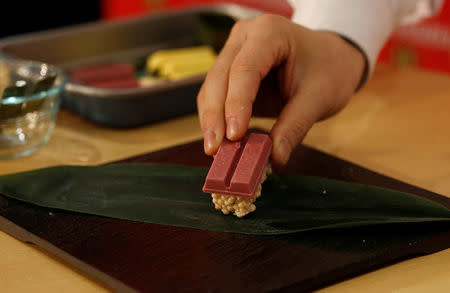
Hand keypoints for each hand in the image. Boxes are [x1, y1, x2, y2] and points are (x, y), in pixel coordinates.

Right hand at [197, 14, 364, 164]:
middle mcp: (245, 37)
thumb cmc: (329, 70)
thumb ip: (295, 125)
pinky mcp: (230, 71)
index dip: (236, 104)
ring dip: (210, 120)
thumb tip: (275, 157)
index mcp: (270, 32)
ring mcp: (234, 51)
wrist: (331, 59)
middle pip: (220, 77)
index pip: (245, 69)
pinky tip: (219, 141)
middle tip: (214, 149)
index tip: (234, 135)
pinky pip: (215, 96)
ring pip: (211, 88)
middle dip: (215, 116)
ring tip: (215, 150)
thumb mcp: (319, 97)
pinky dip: (215, 119)